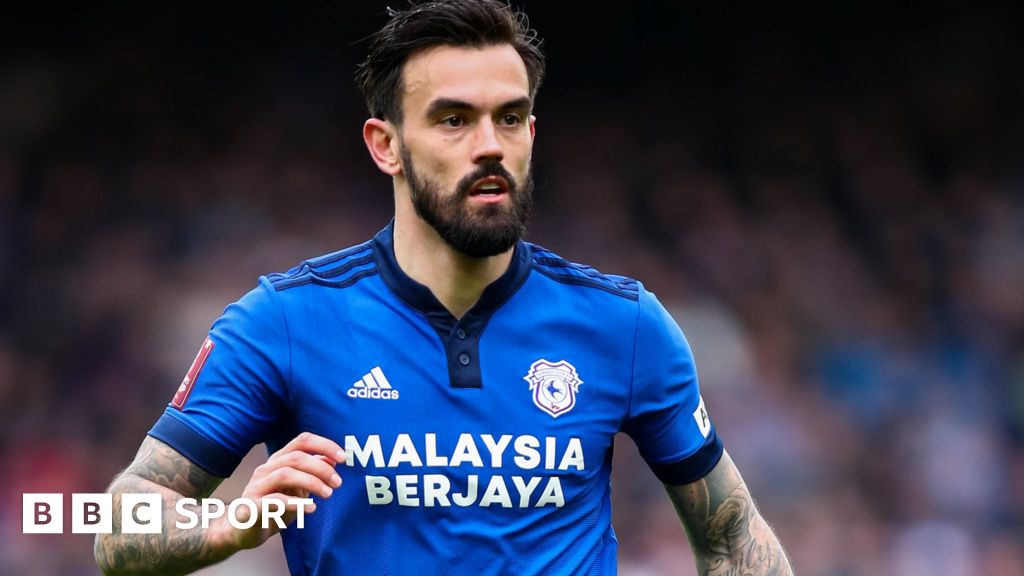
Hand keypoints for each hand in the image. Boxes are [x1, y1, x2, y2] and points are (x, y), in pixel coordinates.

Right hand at [218, 432, 344, 550]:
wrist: (242, 530)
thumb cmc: (273, 506)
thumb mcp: (296, 487)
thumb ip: (311, 472)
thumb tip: (333, 459)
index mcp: (278, 460)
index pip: (302, 441)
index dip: (325, 445)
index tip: (344, 458)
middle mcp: (266, 469)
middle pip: (296, 457)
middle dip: (321, 468)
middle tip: (338, 483)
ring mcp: (257, 487)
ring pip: (285, 474)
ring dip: (311, 482)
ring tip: (328, 494)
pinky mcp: (251, 507)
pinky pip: (274, 500)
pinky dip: (296, 503)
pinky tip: (311, 508)